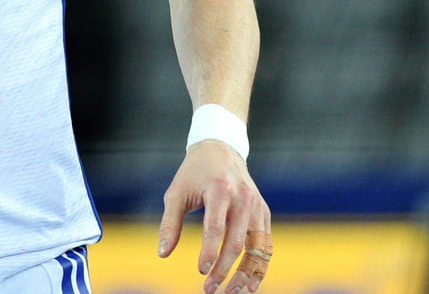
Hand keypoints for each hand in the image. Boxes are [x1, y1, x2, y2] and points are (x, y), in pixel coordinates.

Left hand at [158, 140, 271, 293]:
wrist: (220, 149)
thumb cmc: (193, 172)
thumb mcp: (176, 192)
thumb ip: (170, 223)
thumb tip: (163, 253)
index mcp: (220, 190)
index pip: (216, 228)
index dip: (209, 252)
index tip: (201, 272)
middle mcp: (243, 199)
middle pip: (237, 242)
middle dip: (224, 269)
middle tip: (210, 289)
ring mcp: (257, 206)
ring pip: (257, 248)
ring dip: (247, 274)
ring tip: (233, 293)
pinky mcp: (264, 212)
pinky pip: (266, 244)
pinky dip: (260, 265)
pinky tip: (250, 283)